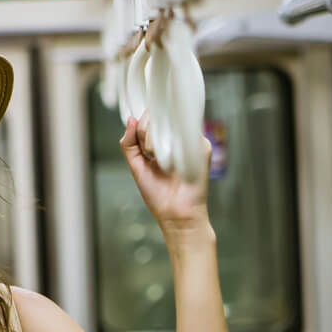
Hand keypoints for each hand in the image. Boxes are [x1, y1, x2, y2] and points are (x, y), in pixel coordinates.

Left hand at [119, 111, 211, 233]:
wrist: (176, 215)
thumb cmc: (158, 194)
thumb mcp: (136, 166)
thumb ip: (129, 143)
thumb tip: (131, 119)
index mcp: (162, 142)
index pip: (150, 119)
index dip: (141, 125)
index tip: (141, 144)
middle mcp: (177, 139)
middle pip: (157, 117)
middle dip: (146, 133)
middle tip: (151, 154)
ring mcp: (189, 142)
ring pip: (169, 122)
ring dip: (156, 140)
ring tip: (162, 161)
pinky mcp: (202, 147)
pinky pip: (184, 132)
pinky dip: (173, 145)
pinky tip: (172, 160)